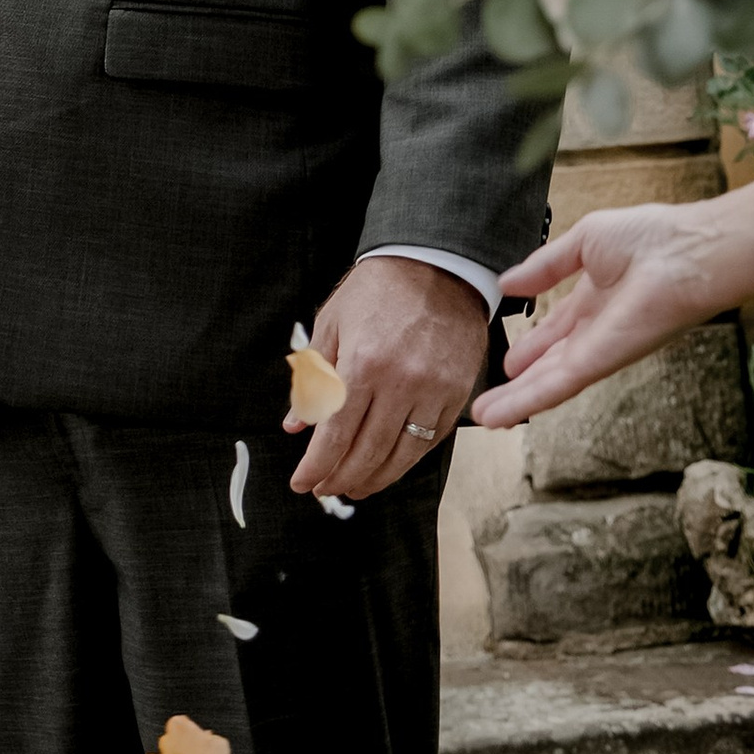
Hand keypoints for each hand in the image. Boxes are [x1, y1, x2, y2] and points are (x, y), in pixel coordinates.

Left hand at [289, 255, 488, 499]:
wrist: (437, 264)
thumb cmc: (379, 289)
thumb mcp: (332, 323)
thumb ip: (313, 377)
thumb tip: (295, 424)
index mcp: (363, 362)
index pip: (335, 433)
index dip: (316, 466)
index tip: (302, 483)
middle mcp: (400, 382)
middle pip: (367, 452)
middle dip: (341, 478)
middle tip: (325, 489)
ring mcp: (434, 391)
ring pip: (402, 456)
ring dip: (374, 479)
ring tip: (354, 488)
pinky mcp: (457, 394)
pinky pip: (431, 441)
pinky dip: (407, 460)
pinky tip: (389, 465)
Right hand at [472, 205, 732, 427]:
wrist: (687, 253)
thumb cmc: (652, 238)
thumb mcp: (585, 241)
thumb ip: (545, 266)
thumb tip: (508, 282)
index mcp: (595, 299)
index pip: (555, 330)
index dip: (531, 345)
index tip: (508, 361)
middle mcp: (596, 331)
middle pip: (549, 363)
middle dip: (520, 381)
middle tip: (490, 399)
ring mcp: (598, 350)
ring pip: (548, 382)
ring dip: (515, 400)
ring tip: (485, 416)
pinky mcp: (600, 362)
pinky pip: (557, 386)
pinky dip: (526, 400)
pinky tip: (501, 414)